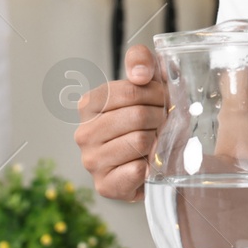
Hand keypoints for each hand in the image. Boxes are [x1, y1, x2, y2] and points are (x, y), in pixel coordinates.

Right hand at [74, 43, 165, 200]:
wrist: (159, 158)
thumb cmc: (150, 117)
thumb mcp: (148, 80)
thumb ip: (142, 61)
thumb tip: (140, 74)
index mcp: (89, 104)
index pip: (130, 91)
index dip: (156, 94)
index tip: (164, 99)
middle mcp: (83, 133)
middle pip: (137, 115)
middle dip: (161, 117)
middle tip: (164, 122)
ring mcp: (91, 161)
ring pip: (140, 141)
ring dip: (158, 141)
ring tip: (157, 141)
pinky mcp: (104, 186)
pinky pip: (137, 171)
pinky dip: (150, 166)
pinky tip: (148, 163)